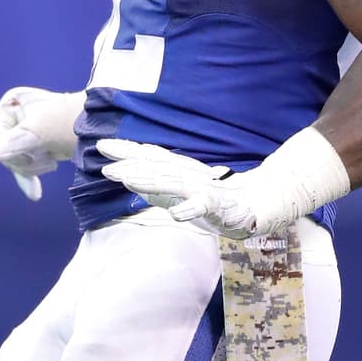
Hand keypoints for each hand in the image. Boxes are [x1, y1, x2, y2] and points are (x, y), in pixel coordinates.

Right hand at [0, 87, 83, 200]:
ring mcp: (26, 130)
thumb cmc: (76, 122)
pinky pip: (23, 166)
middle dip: (23, 159)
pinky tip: (35, 193)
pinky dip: (30, 177)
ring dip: (32, 167)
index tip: (33, 152)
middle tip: (48, 161)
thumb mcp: (44, 131)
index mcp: (13, 101)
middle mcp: (17, 113)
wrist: (106, 129)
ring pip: (12, 159)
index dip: (9, 147)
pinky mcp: (37, 146)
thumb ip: (15, 142)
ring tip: (52, 162)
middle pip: (1, 147)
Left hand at [97, 139, 257, 237]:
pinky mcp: (220, 206)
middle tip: (105, 161)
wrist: (259, 204)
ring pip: (175, 184)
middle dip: (131, 164)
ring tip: (128, 180)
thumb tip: (128, 181)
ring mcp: (204, 189)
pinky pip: (203, 206)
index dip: (127, 152)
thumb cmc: (217, 200)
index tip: (102, 146)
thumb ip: (157, 189)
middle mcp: (190, 176)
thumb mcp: (182, 194)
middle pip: (158, 167)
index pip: (151, 158)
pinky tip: (175, 213)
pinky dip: (189, 209)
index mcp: (181, 172)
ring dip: (151, 182)